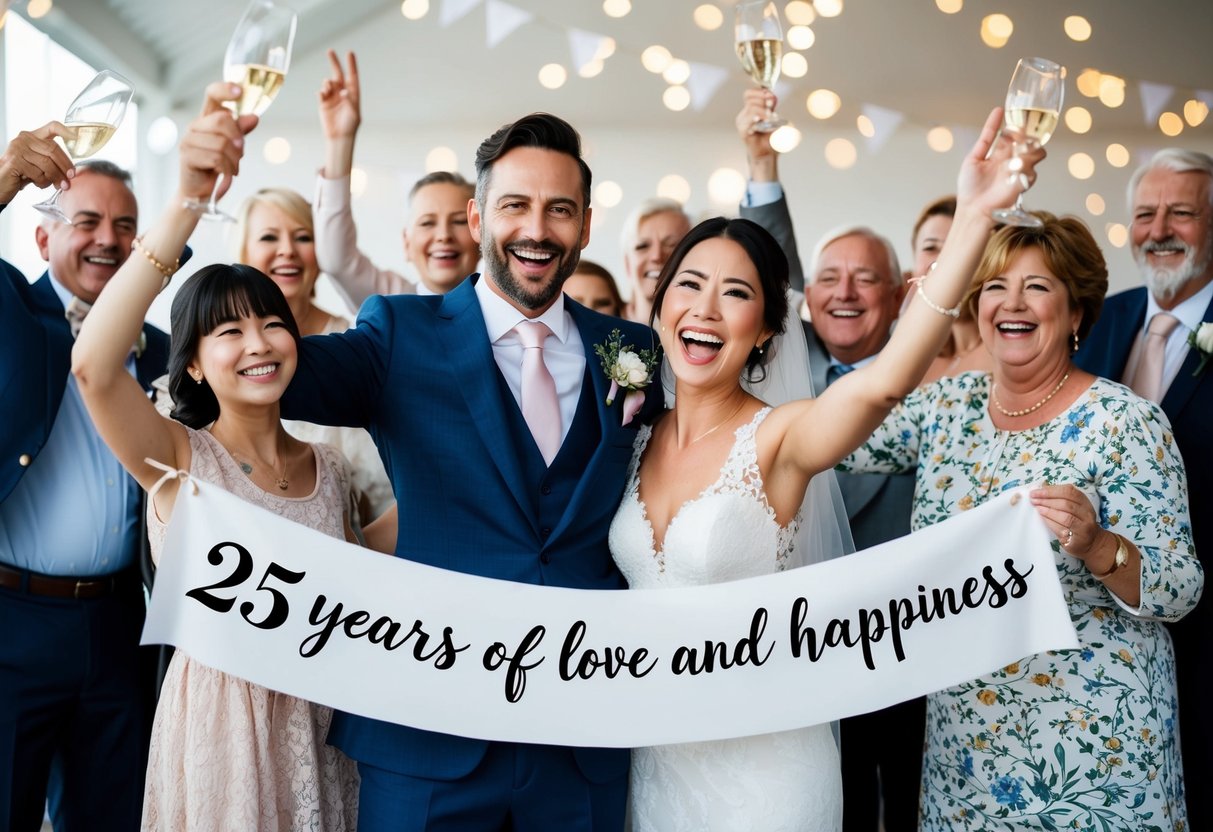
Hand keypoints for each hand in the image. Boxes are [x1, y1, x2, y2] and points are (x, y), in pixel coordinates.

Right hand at [0, 121, 74, 203]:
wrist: (0, 184)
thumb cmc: (20, 174)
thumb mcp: (38, 165)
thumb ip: (51, 162)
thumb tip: (72, 171)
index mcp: (32, 137)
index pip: (52, 127)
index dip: (66, 130)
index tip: (76, 137)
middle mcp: (24, 139)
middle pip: (54, 149)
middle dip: (65, 167)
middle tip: (70, 179)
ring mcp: (18, 149)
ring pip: (47, 163)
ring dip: (55, 177)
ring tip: (56, 185)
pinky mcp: (14, 161)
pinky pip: (38, 173)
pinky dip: (43, 182)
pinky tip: (38, 183)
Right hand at [176, 83, 257, 202]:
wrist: (199, 191)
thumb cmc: (216, 166)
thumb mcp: (232, 146)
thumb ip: (241, 131)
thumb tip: (253, 117)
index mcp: (206, 118)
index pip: (212, 95)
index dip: (225, 89)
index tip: (240, 90)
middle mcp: (195, 126)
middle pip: (222, 120)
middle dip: (238, 139)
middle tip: (240, 154)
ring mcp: (188, 140)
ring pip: (222, 143)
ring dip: (234, 160)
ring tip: (232, 168)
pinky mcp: (187, 156)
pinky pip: (217, 159)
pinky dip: (227, 170)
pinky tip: (225, 175)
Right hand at [318, 50, 360, 140]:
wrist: (339, 137)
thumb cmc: (350, 126)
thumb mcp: (354, 114)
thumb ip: (350, 102)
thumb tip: (344, 91)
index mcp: (353, 94)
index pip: (352, 76)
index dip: (351, 65)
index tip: (350, 52)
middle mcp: (342, 93)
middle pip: (338, 74)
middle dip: (334, 63)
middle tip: (330, 51)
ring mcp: (332, 97)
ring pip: (328, 82)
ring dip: (327, 82)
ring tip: (328, 87)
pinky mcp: (323, 103)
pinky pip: (321, 92)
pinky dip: (321, 91)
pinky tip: (323, 94)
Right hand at [735, 88, 778, 180]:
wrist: (768, 154)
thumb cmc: (773, 138)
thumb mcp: (779, 119)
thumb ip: (775, 108)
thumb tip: (771, 99)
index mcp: (751, 108)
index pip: (750, 93)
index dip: (760, 92)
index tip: (771, 97)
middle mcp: (745, 114)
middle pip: (750, 97)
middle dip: (763, 100)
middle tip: (771, 109)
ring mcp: (742, 122)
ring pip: (751, 107)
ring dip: (764, 111)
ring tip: (770, 119)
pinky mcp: (742, 130)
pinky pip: (748, 120)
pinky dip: (757, 119)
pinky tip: (761, 124)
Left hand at [955, 107, 1045, 217]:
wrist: (972, 209)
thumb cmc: (970, 186)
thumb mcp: (974, 157)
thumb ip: (987, 137)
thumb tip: (998, 111)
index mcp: (1001, 153)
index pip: (1015, 133)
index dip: (1017, 126)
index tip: (1016, 118)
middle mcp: (1013, 160)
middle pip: (1031, 141)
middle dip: (1028, 136)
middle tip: (1018, 138)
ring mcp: (1019, 172)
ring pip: (1037, 153)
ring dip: (1029, 151)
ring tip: (1016, 156)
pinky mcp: (1023, 184)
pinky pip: (1032, 172)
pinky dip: (1024, 168)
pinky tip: (1013, 169)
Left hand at [1029, 483, 1100, 558]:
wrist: (1092, 543)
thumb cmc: (1078, 523)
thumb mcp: (1073, 508)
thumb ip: (1060, 498)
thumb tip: (1041, 487)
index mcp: (1084, 502)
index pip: (1069, 491)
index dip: (1051, 490)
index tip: (1036, 491)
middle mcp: (1087, 513)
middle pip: (1066, 503)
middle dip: (1047, 500)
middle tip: (1033, 499)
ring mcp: (1084, 526)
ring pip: (1066, 516)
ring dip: (1048, 511)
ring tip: (1037, 508)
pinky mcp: (1077, 538)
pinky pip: (1062, 529)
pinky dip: (1051, 522)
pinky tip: (1043, 518)